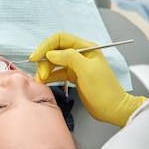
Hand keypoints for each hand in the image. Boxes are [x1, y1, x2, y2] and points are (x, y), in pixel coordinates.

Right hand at [30, 32, 146, 127]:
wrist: (113, 109)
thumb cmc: (105, 90)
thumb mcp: (87, 70)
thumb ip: (69, 57)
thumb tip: (50, 53)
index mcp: (86, 48)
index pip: (60, 39)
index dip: (46, 46)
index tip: (35, 57)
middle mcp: (80, 55)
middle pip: (55, 50)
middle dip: (45, 61)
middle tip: (41, 75)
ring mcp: (76, 66)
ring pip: (54, 62)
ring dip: (45, 69)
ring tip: (40, 80)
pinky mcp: (74, 77)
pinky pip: (57, 73)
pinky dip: (49, 76)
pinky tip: (43, 81)